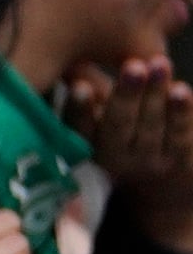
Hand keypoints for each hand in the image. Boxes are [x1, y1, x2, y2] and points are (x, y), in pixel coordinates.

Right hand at [63, 55, 192, 252]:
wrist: (161, 190)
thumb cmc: (123, 138)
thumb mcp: (100, 120)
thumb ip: (89, 94)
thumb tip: (72, 64)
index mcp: (88, 146)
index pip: (79, 127)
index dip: (79, 109)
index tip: (79, 87)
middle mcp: (114, 159)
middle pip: (118, 124)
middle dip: (127, 94)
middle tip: (134, 66)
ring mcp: (148, 163)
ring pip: (151, 127)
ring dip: (156, 95)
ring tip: (160, 65)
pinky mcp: (179, 164)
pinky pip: (180, 136)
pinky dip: (181, 113)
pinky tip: (182, 90)